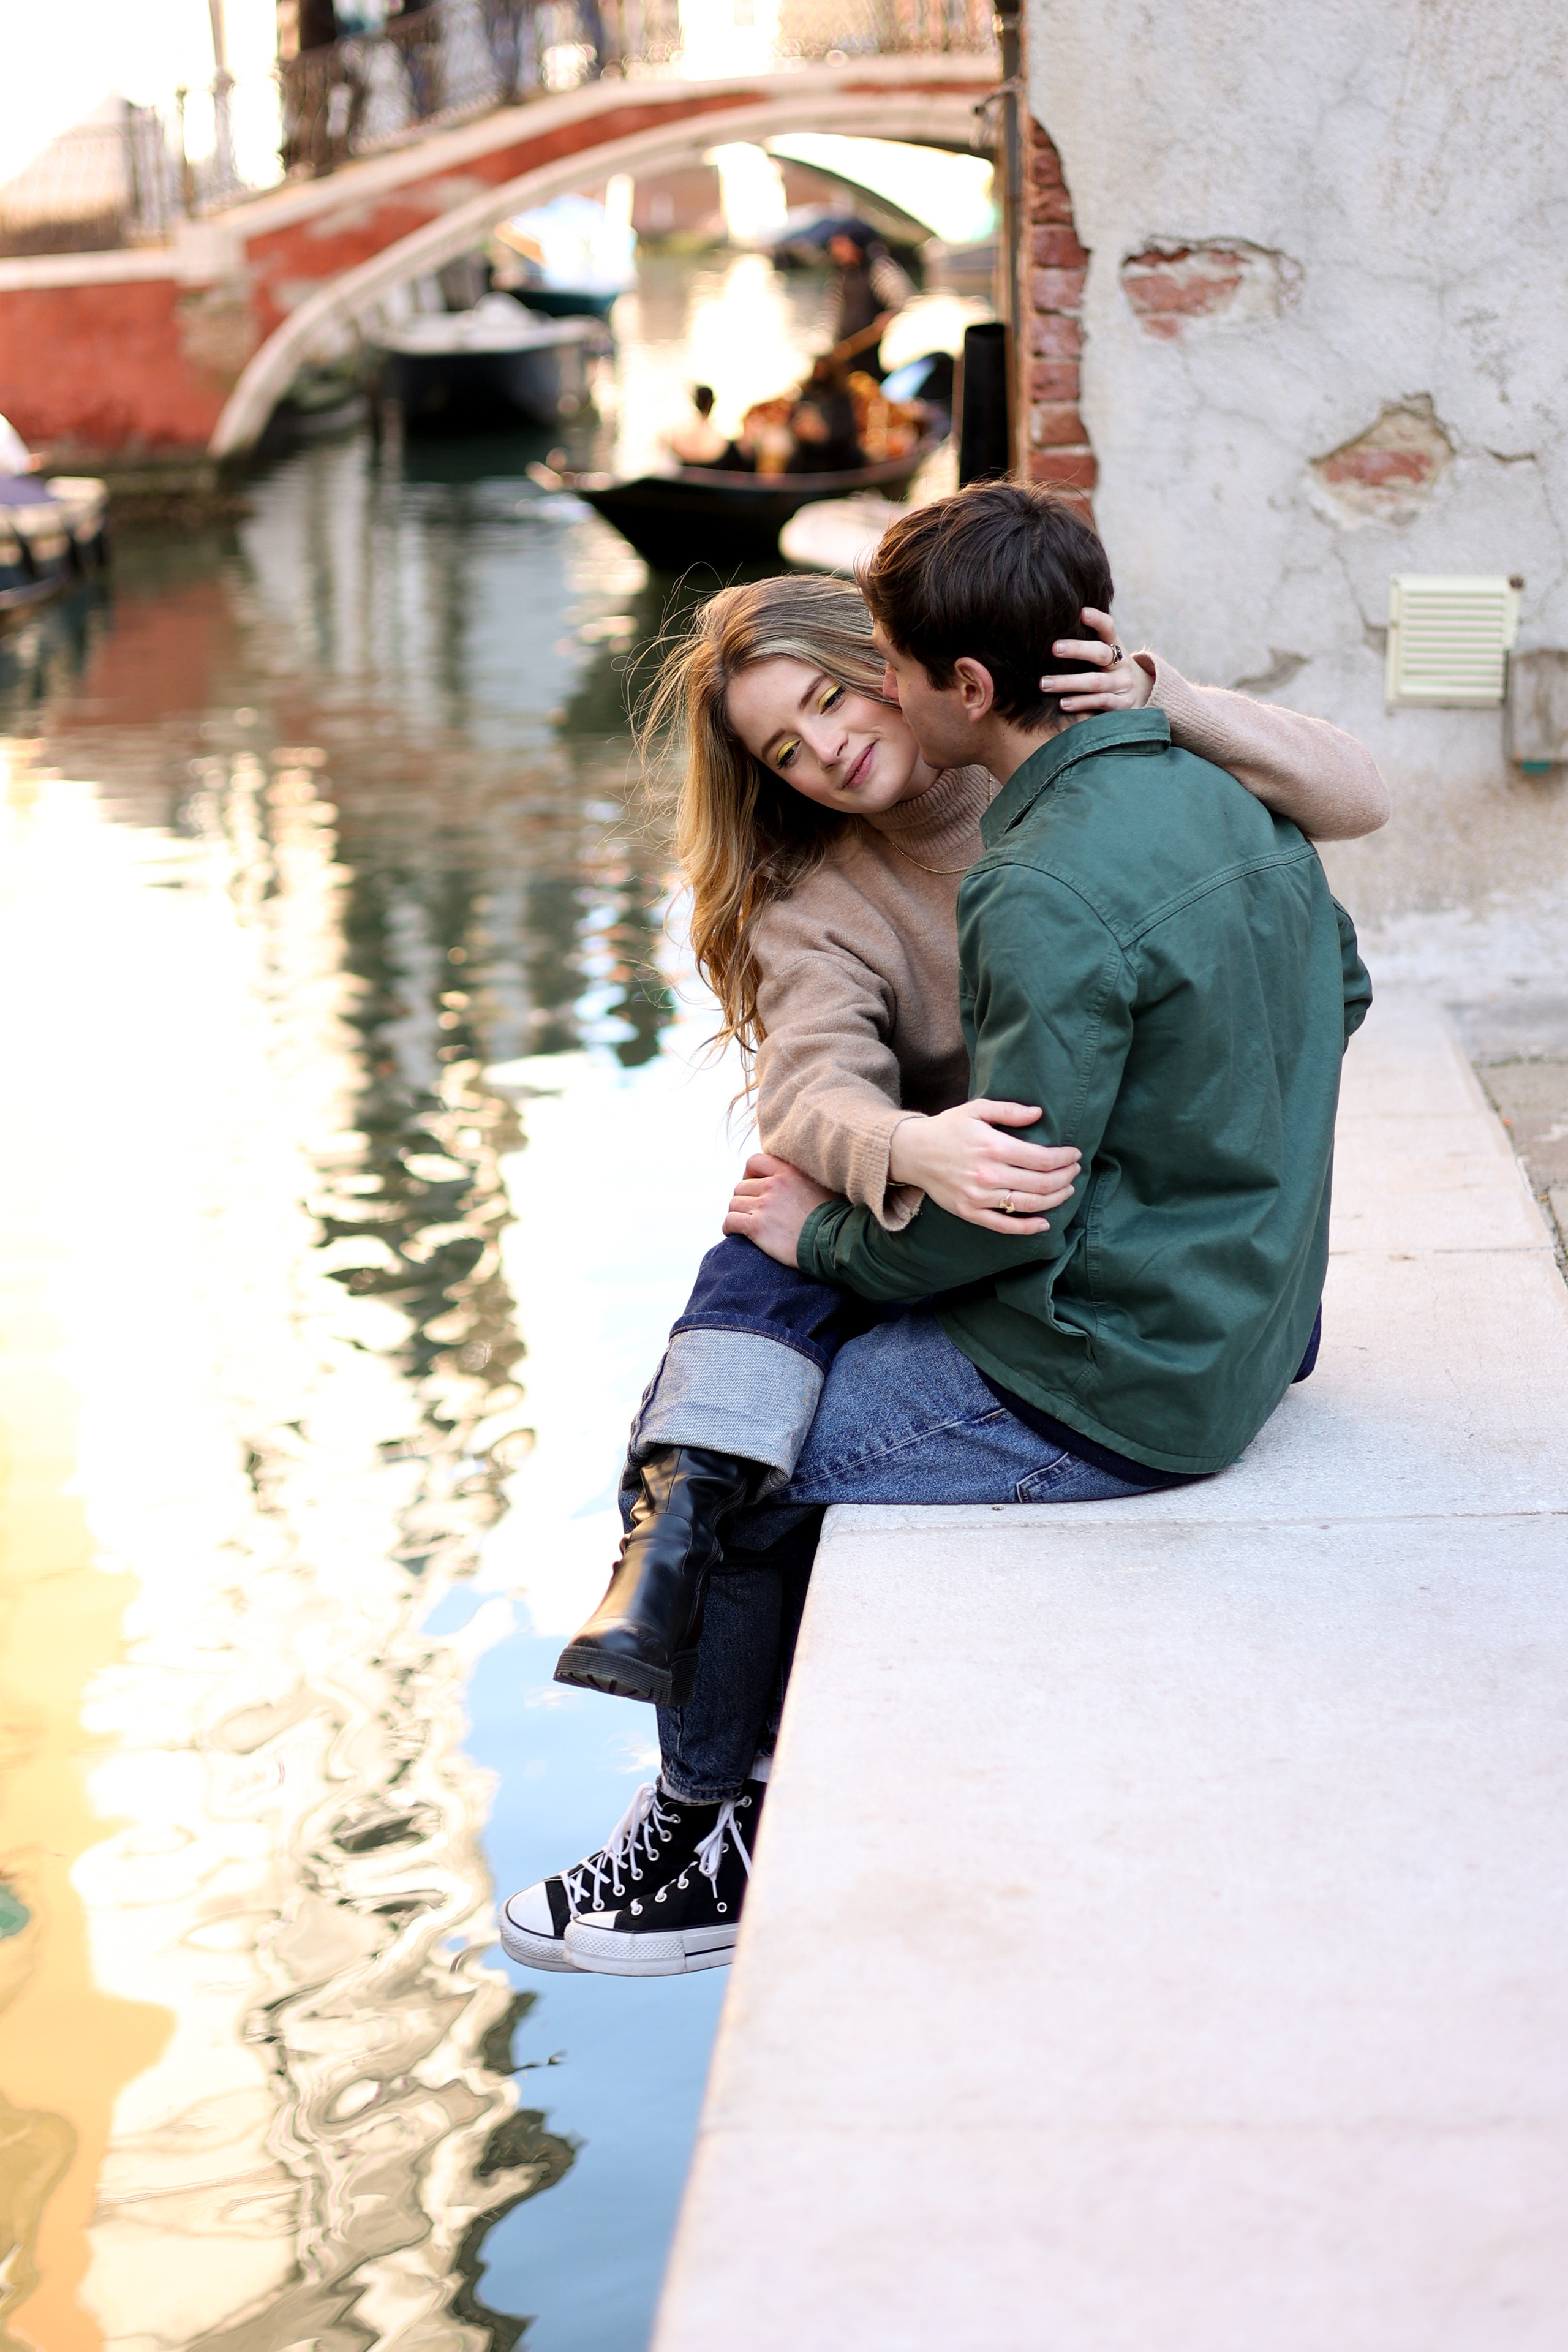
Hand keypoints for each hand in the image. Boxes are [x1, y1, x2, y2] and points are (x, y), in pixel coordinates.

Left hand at [722, 1153, 835, 1266]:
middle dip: (744, 1199)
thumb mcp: (822, 1187)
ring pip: (734, 1204)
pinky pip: (730, 1221)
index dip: (750, 1174)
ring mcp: (764, 1205)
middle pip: (741, 1187)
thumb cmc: (834, 1218)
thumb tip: (801, 1181)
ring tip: (745, 1224)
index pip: (754, 1162)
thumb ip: (805, 1178)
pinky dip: (729, 1228)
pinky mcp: (757, 1226)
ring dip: (737, 1214)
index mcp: (788, 1171)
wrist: (834, 1242)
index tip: (755, 1186)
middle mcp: (773, 1185)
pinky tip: (734, 1233)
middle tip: (752, 1212)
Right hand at [887, 1102, 1080, 1233]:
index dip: (1064, 1158)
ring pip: (1028, 1204)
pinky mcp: (970, 1212)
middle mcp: (988, 1174)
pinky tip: (1044, 1224)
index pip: (1042, 1159)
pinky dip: (1027, 1227)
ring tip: (1067, 1190)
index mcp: (993, 1147)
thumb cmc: (948, 1128)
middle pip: (1041, 1183)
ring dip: (1054, 1199)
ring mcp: (979, 1197)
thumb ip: (1009, 1111)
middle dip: (1065, 1177)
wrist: (913, 1152)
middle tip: (1074, 1171)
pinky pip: (1004, 1225)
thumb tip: (1039, 1113)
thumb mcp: (977, 1109)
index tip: (1074, 1155)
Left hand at [1047, 606, 1154, 714]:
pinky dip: (1080, 702)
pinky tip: (1063, 703)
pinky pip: (1099, 702)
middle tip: (1054, 648)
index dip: (1098, 620)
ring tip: (1044, 683)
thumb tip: (1054, 628)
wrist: (1145, 695)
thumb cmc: (1113, 672)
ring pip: (1095, 682)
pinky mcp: (1122, 705)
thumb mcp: (1108, 655)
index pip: (1109, 628)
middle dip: (1077, 649)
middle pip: (1101, 653)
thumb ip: (1089, 644)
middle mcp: (1122, 664)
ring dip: (1068, 682)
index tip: (1082, 612)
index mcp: (1116, 647)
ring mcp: (1123, 685)